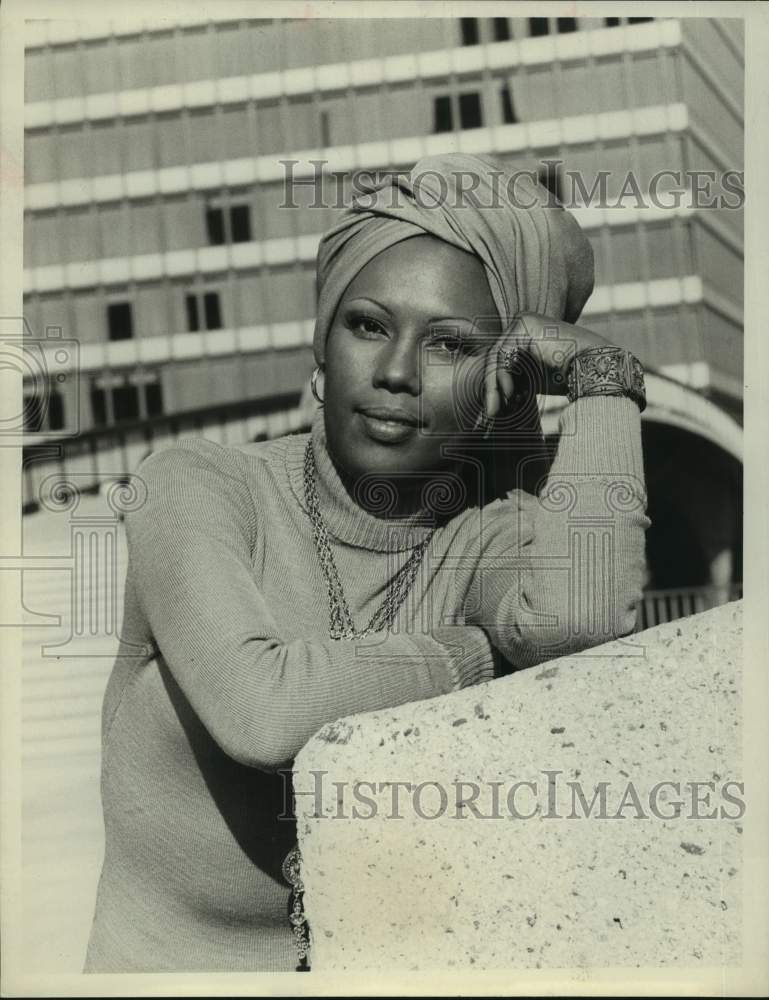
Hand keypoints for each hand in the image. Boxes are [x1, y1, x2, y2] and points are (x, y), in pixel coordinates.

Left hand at [481, 312, 612, 420]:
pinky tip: (509, 393)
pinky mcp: (525, 324)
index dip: (494, 386)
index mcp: (523, 335)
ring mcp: (523, 321)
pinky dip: (501, 375)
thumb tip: (488, 401)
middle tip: (492, 412)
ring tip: (499, 406)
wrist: (594, 370)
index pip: (500, 360)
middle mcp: (522, 324)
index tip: (495, 410)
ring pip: (497, 356)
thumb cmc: (567, 378)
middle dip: (491, 387)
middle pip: (496, 358)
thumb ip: (511, 381)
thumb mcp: (530, 380)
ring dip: (495, 385)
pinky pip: (503, 352)